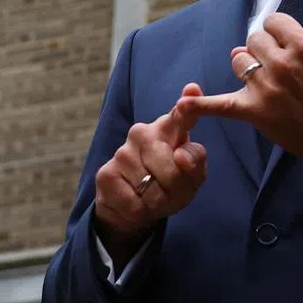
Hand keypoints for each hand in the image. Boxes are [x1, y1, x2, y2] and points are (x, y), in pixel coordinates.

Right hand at [93, 84, 206, 270]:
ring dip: (158, 202)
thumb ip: (195, 162)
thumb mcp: (192, 176)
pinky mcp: (107, 173)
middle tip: (170, 191)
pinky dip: (141, 211)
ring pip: (153, 189)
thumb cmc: (168, 185)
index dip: (187, 106)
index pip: (180, 115)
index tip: (192, 91)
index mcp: (168, 128)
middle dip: (176, 188)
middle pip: (172, 168)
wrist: (133, 207)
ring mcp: (122, 152)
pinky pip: (136, 203)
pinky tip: (136, 202)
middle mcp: (143, 133)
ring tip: (151, 196)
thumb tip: (181, 157)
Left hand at [175, 13, 302, 169]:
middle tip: (275, 69)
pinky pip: (220, 104)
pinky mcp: (254, 109)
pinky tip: (183, 104)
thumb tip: (248, 44)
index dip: (274, 33)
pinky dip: (200, 106)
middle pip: (253, 40)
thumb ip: (287, 45)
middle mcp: (283, 62)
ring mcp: (266, 86)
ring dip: (246, 67)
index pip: (272, 22)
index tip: (280, 45)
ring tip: (263, 83)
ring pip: (238, 59)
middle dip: (260, 51)